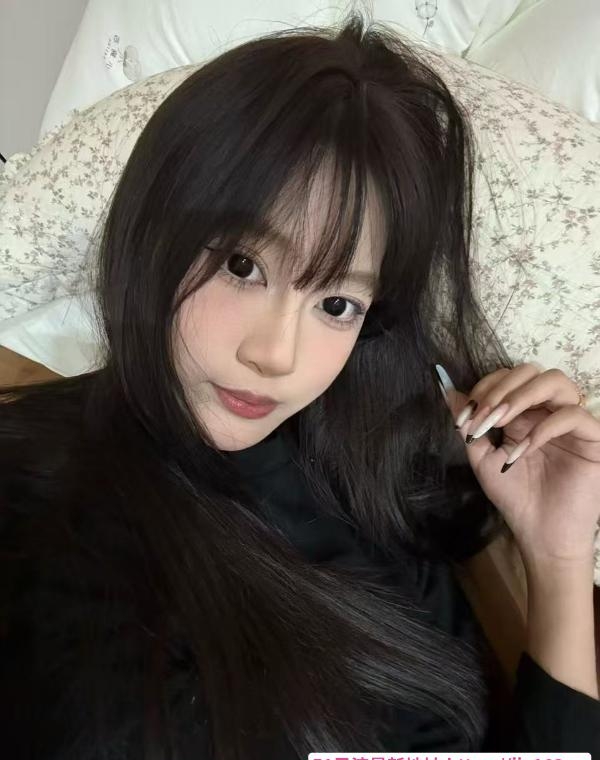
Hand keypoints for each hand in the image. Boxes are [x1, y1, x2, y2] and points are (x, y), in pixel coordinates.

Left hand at [436, 362, 599, 566]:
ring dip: (521, 396)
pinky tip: (523, 449)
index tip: (465, 416)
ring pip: (556, 381)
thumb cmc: (515, 496)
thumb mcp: (482, 456)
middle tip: (483, 416)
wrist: (540, 534)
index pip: (508, 377)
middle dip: (500, 389)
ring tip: (501, 420)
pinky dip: (543, 427)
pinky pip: (572, 415)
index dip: (485, 388)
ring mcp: (571, 422)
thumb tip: (446, 389)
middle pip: (531, 370)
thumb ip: (469, 423)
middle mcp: (548, 410)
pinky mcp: (592, 438)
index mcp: (524, 412)